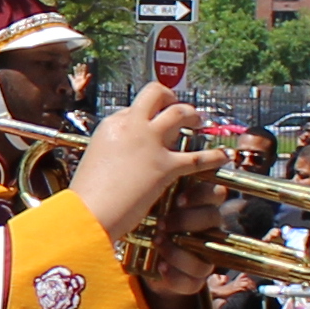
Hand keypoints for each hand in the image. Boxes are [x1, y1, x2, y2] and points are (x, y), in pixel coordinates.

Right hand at [64, 84, 210, 247]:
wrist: (88, 213)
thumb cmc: (87, 195)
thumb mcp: (94, 162)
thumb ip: (112, 152)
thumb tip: (124, 156)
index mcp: (111, 126)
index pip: (134, 109)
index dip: (145, 116)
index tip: (151, 124)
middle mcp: (131, 127)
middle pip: (155, 94)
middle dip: (170, 97)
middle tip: (177, 106)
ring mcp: (150, 143)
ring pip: (179, 113)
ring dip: (193, 114)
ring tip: (199, 121)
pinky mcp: (164, 166)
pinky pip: (197, 158)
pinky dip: (213, 156)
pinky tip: (222, 157)